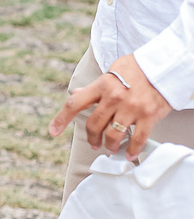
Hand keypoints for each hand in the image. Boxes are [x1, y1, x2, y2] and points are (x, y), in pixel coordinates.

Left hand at [50, 53, 171, 158]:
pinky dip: (133, 149)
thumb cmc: (137, 67)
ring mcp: (132, 107)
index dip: (62, 119)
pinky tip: (129, 153)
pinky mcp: (148, 116)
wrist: (165, 65)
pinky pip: (138, 139)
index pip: (76, 103)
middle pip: (94, 125)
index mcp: (102, 84)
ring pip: (114, 135)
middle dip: (92, 138)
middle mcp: (114, 97)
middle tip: (94, 143)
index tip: (53, 131)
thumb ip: (95, 85)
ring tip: (111, 147)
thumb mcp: (112, 70)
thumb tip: (77, 93)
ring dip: (110, 145)